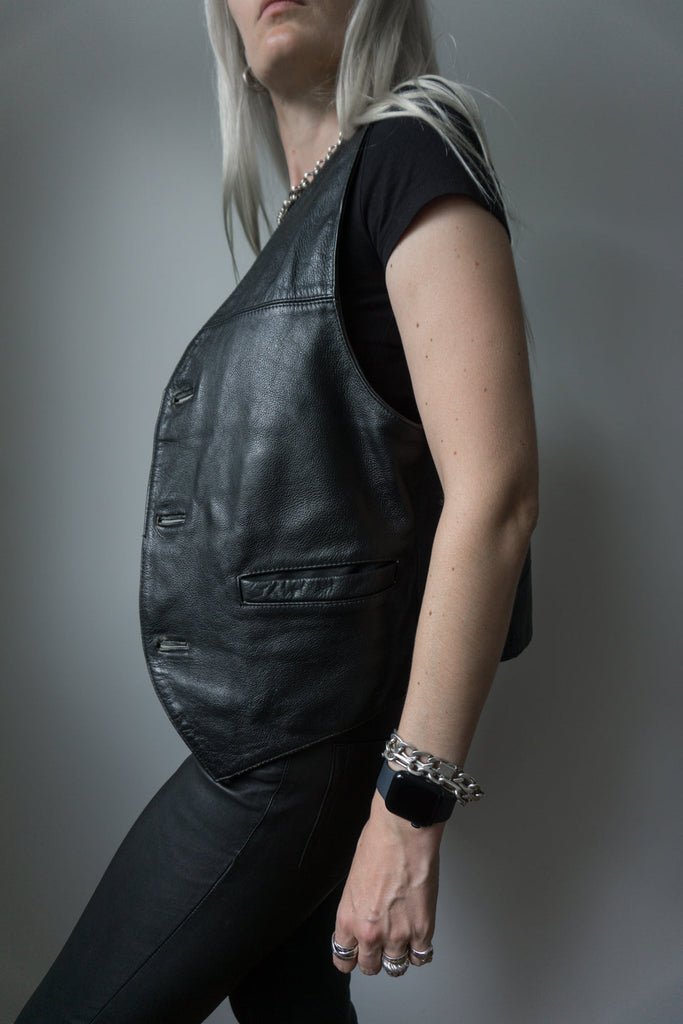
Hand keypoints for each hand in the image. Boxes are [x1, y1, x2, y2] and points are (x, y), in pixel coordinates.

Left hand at [333, 789, 443, 975]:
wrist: (403, 832)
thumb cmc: (378, 844)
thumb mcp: (353, 880)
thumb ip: (357, 906)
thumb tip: (364, 913)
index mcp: (348, 918)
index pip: (343, 959)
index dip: (352, 957)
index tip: (357, 953)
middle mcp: (370, 932)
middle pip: (370, 967)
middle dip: (375, 958)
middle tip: (382, 944)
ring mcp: (398, 934)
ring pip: (396, 967)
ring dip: (399, 954)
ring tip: (402, 939)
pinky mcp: (423, 929)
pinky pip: (421, 956)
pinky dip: (420, 949)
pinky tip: (418, 937)